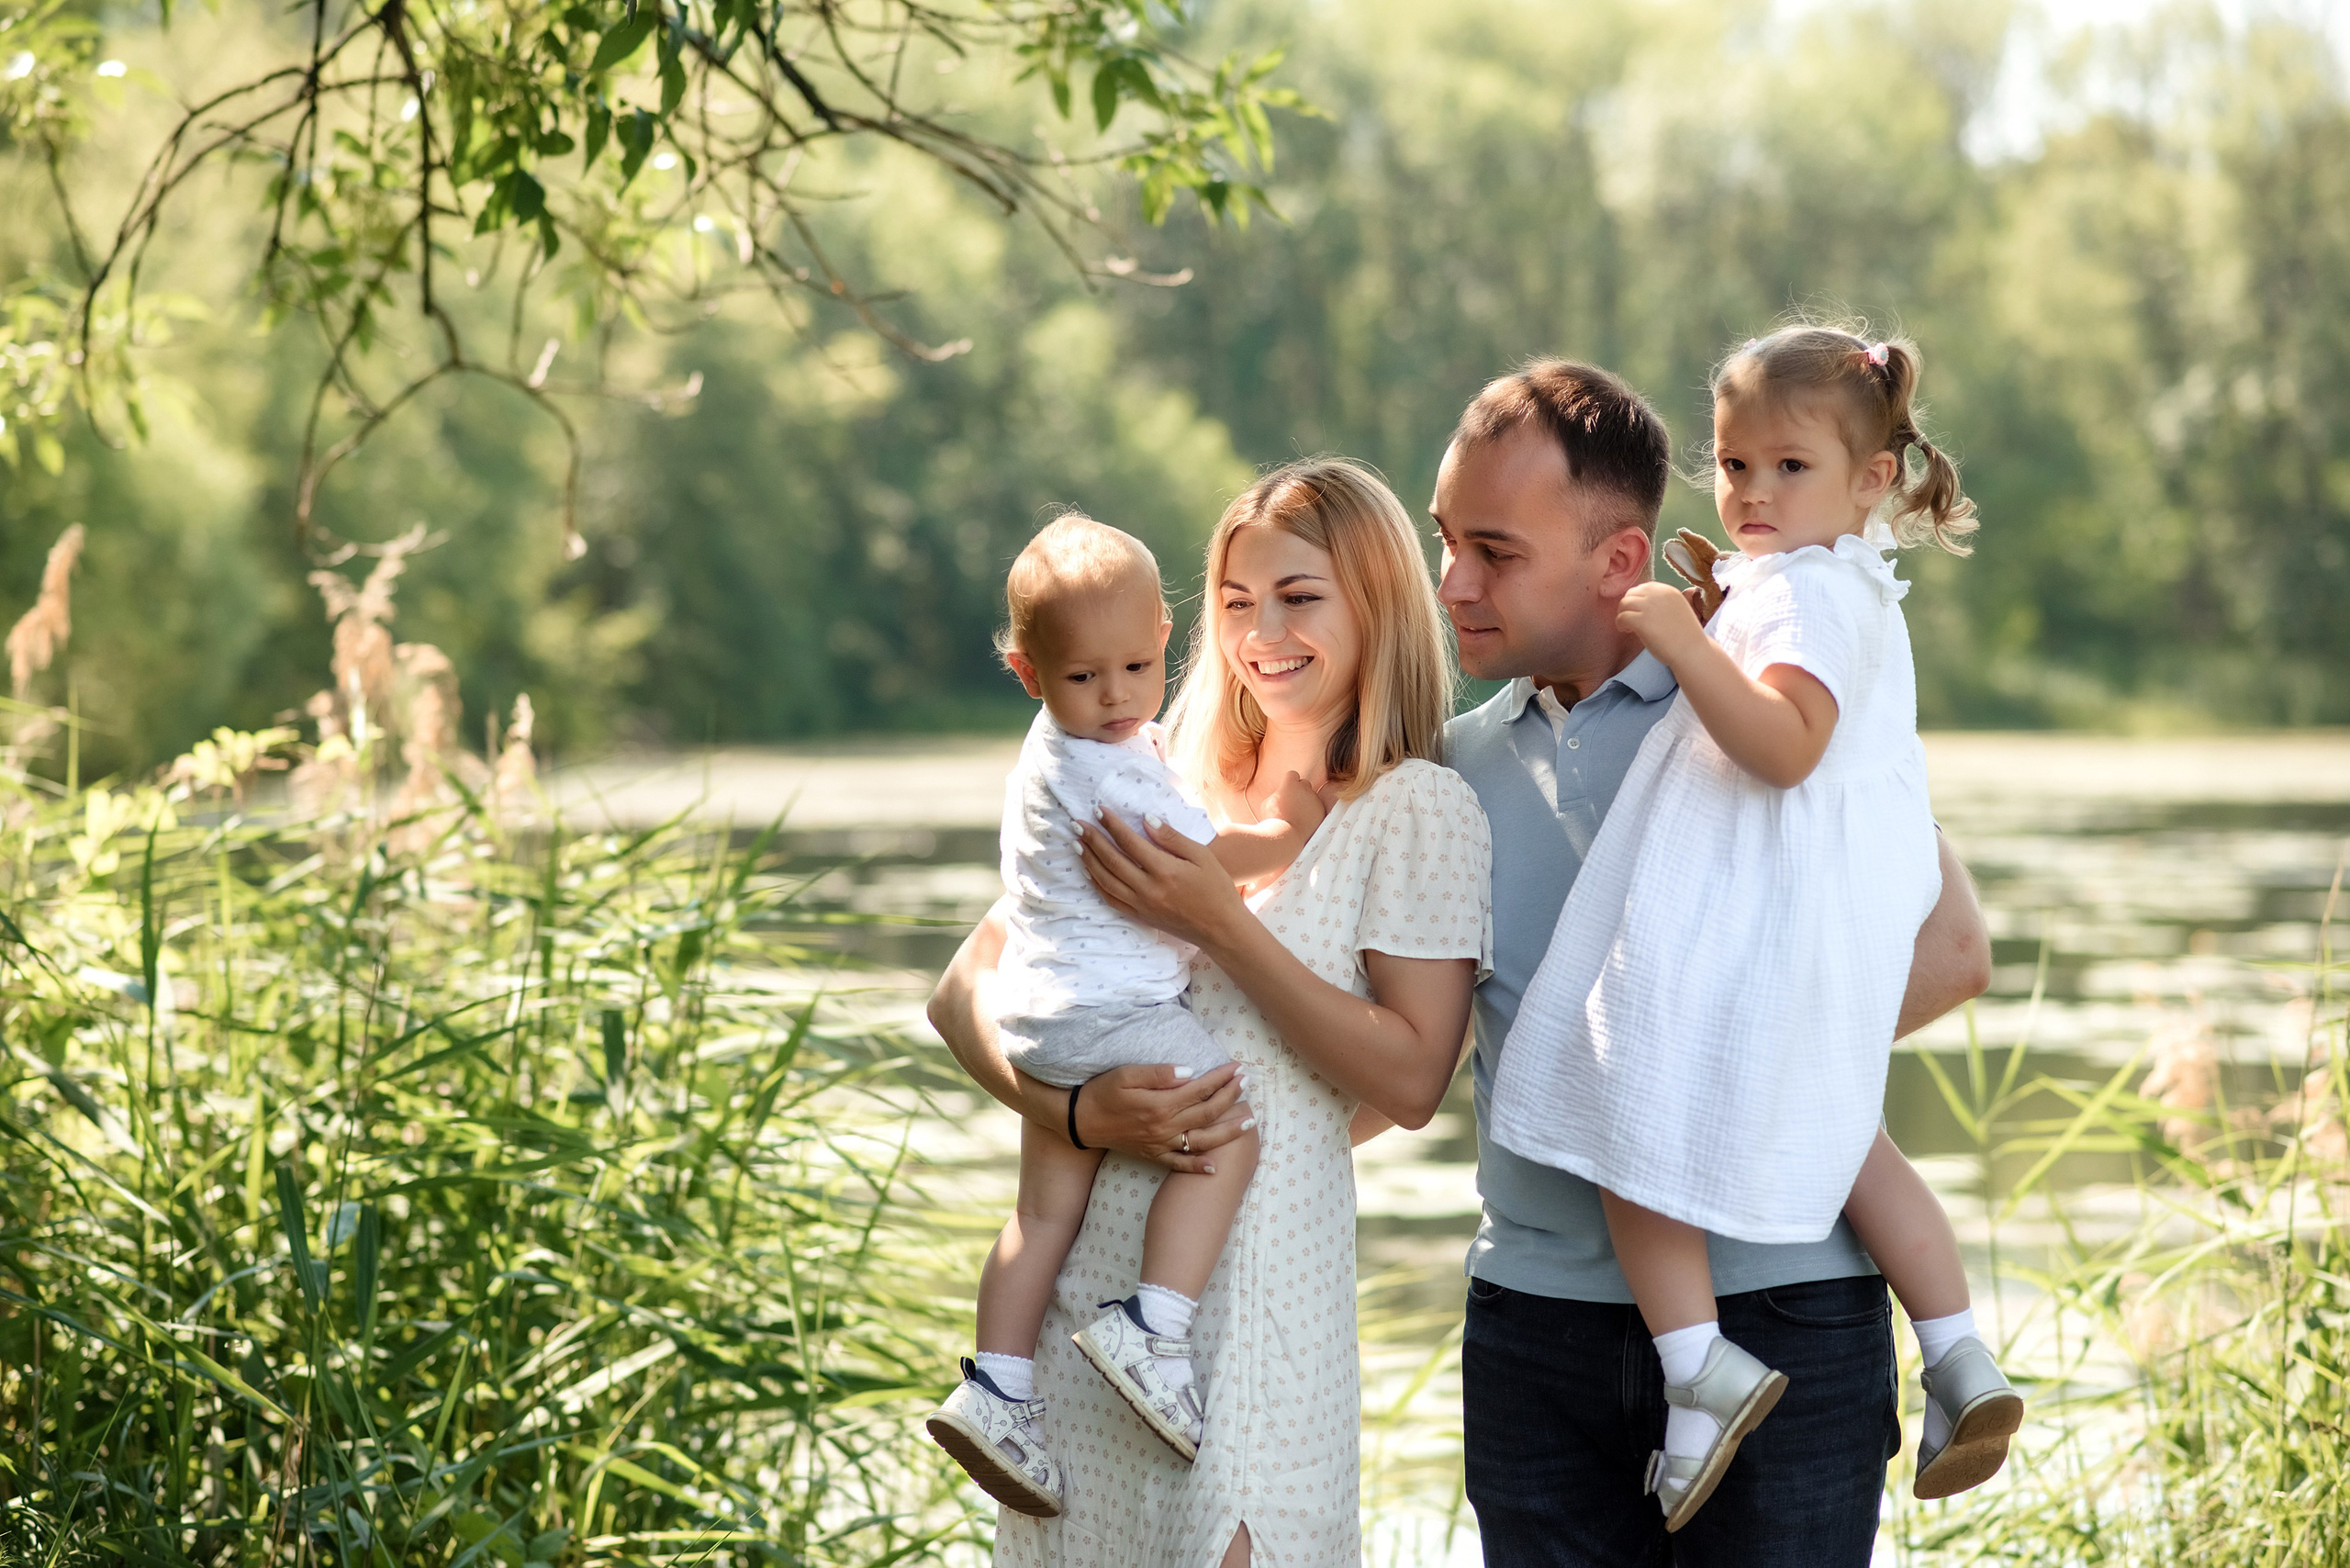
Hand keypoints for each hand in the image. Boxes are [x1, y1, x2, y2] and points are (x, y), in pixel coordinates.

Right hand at [1073, 1061, 1255, 1173]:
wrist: (1079, 1121)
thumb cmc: (1102, 1093)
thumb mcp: (1125, 1075)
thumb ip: (1158, 1073)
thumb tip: (1190, 1071)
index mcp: (1160, 1104)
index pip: (1200, 1089)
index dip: (1221, 1078)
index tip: (1237, 1067)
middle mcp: (1164, 1127)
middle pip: (1206, 1112)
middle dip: (1230, 1097)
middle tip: (1247, 1083)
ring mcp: (1160, 1144)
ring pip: (1202, 1140)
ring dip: (1228, 1132)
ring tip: (1249, 1122)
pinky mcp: (1152, 1155)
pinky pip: (1180, 1164)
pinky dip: (1198, 1167)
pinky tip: (1215, 1167)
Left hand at [1081, 808, 1251, 950]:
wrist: (1220, 928)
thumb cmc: (1216, 888)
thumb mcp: (1201, 856)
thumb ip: (1172, 838)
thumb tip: (1146, 819)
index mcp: (1165, 870)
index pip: (1130, 842)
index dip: (1112, 825)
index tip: (1099, 809)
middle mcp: (1148, 889)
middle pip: (1111, 860)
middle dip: (1092, 840)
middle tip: (1076, 823)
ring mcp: (1141, 905)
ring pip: (1105, 880)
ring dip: (1088, 860)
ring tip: (1076, 843)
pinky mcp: (1140, 916)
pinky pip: (1111, 899)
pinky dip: (1096, 884)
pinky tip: (1088, 871)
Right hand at [1269, 770, 1327, 833]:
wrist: (1288, 838)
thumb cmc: (1274, 820)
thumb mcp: (1267, 804)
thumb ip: (1277, 794)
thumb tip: (1282, 794)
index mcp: (1291, 784)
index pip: (1292, 775)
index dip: (1289, 783)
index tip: (1285, 791)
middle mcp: (1306, 788)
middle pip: (1304, 783)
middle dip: (1299, 791)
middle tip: (1291, 803)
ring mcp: (1315, 800)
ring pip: (1311, 797)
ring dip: (1306, 803)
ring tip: (1297, 816)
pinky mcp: (1322, 811)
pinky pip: (1317, 808)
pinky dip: (1312, 813)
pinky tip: (1304, 822)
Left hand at [1617, 580, 1707, 665]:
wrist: (1692, 651)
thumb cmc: (1685, 635)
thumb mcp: (1677, 609)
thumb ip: (1661, 603)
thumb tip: (1639, 603)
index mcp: (1668, 590)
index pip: (1643, 588)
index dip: (1637, 599)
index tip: (1639, 612)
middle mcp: (1658, 594)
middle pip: (1631, 594)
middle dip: (1628, 606)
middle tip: (1631, 620)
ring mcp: (1649, 606)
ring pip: (1624, 604)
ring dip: (1623, 615)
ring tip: (1629, 627)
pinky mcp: (1641, 621)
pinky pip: (1621, 617)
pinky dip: (1620, 624)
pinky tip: (1628, 631)